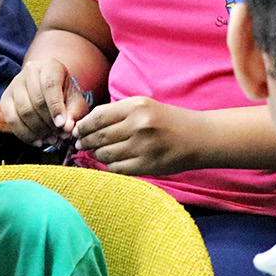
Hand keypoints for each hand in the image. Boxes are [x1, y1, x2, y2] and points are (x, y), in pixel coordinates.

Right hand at [0, 58, 91, 145]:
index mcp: (50, 66)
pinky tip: (37, 141)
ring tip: (50, 139)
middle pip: (36, 100)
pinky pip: (11, 119)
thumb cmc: (64, 92)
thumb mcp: (75, 98)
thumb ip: (74, 111)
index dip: (56, 107)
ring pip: (23, 111)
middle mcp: (30, 71)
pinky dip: (24, 134)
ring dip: (37, 130)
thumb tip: (68, 128)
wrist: (48, 85)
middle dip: (48, 123)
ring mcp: (15, 84)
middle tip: (58, 136)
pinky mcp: (5, 98)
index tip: (62, 125)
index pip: (50, 85)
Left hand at [75, 96, 201, 175]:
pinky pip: (116, 169)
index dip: (83, 126)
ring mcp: (143, 147)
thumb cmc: (168, 120)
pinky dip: (110, 166)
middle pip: (98, 137)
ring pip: (105, 155)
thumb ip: (117, 113)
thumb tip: (85, 126)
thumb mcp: (145, 106)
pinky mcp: (147, 165)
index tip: (78, 131)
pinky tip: (114, 162)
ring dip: (97, 155)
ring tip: (99, 152)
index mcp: (137, 106)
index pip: (97, 117)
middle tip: (81, 144)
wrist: (198, 137)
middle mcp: (139, 125)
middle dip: (85, 142)